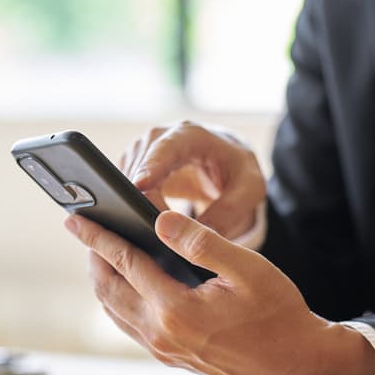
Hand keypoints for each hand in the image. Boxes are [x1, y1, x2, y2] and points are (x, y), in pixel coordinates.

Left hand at [64, 211, 374, 374]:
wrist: (296, 362)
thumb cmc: (278, 311)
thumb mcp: (247, 269)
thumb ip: (201, 242)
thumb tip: (160, 219)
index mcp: (176, 309)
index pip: (124, 262)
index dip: (97, 236)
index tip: (74, 218)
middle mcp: (161, 333)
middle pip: (108, 289)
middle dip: (92, 257)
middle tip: (84, 229)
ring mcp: (164, 349)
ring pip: (115, 310)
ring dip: (103, 279)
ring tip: (101, 251)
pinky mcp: (170, 357)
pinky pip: (130, 324)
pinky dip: (119, 299)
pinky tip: (128, 282)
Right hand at [121, 121, 264, 240]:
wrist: (227, 165)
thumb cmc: (239, 173)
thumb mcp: (249, 190)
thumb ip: (228, 212)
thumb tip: (197, 239)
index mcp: (192, 136)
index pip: (166, 148)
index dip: (151, 166)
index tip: (138, 186)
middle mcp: (162, 138)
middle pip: (139, 164)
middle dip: (138, 195)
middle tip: (144, 227)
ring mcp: (146, 153)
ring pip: (127, 178)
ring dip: (132, 204)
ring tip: (146, 231)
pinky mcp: (137, 169)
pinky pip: (125, 188)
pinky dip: (130, 207)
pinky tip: (140, 226)